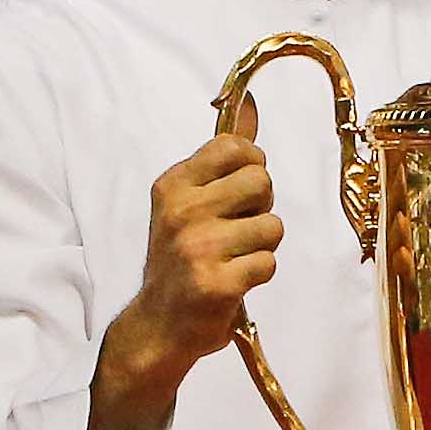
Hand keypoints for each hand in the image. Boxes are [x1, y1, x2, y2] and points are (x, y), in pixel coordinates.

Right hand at [105, 135, 281, 400]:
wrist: (158, 324)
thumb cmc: (182, 258)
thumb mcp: (189, 201)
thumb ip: (221, 157)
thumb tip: (248, 105)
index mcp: (173, 185)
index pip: (235, 147)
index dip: (250, 168)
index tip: (235, 192)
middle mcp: (181, 211)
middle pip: (262, 181)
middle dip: (260, 207)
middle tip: (234, 230)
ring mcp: (196, 248)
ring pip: (272, 225)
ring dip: (261, 245)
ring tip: (231, 258)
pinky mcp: (215, 283)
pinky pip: (269, 263)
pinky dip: (258, 274)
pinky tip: (232, 281)